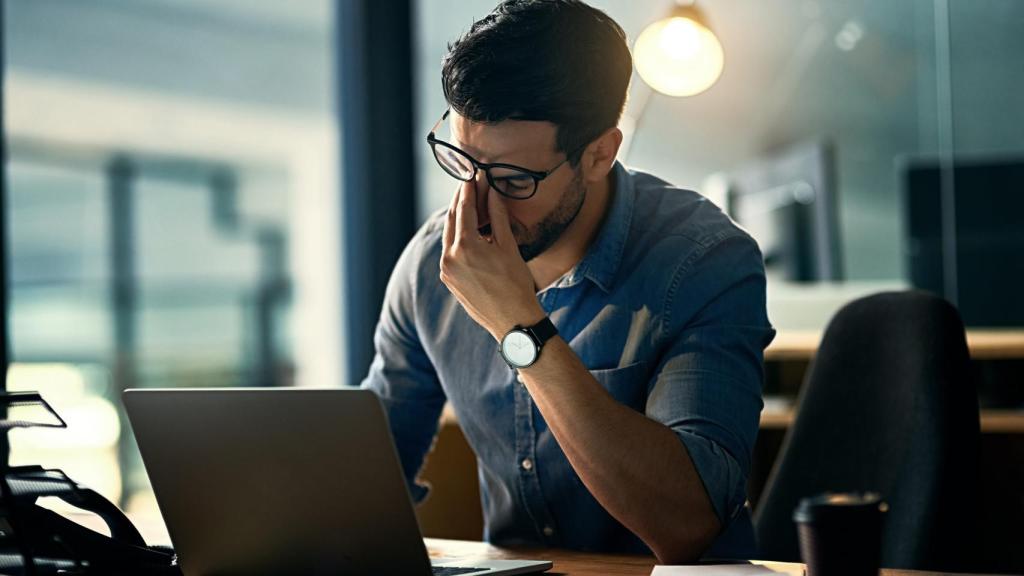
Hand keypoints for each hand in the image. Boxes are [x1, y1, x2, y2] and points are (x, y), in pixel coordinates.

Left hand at [439, 180, 544, 339]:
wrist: (513, 321)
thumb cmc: (516, 284)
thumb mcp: (509, 246)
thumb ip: (498, 216)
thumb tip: (492, 192)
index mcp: (465, 246)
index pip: (464, 208)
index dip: (469, 189)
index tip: (472, 175)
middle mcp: (449, 257)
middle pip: (452, 219)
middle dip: (460, 201)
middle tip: (468, 185)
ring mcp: (446, 270)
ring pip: (449, 236)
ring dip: (458, 219)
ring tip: (469, 205)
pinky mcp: (448, 280)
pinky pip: (450, 252)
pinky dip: (457, 238)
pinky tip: (469, 232)